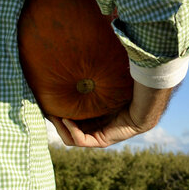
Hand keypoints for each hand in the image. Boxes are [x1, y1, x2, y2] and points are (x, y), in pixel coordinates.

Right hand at [49, 81, 175, 147]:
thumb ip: (88, 71)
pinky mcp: (100, 141)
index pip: (67, 117)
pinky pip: (79, 140)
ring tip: (54, 114)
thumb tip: (78, 48)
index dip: (55, 111)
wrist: (142, 97)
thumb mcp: (99, 80)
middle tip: (45, 108)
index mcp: (90, 114)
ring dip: (59, 127)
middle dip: (54, 120)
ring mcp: (96, 136)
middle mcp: (93, 126)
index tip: (45, 100)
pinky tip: (67, 118)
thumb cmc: (123, 85)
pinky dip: (70, 130)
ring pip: (69, 137)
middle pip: (65, 128)